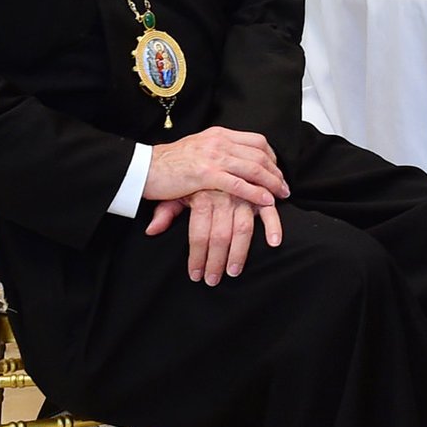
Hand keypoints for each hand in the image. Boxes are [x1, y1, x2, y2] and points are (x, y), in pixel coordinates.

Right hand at [143, 126, 289, 214]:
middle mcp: (219, 141)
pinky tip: (266, 200)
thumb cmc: (170, 163)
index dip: (272, 157)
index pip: (257, 141)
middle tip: (285, 187)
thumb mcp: (199, 148)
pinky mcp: (206, 174)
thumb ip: (219, 151)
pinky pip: (238, 183)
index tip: (277, 171)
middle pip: (260, 155)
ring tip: (281, 195)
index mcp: (219, 134)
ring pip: (253, 168)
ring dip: (272, 183)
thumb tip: (236, 160)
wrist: (145, 168)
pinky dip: (255, 192)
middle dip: (276, 172)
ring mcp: (213, 157)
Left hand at [148, 186, 282, 284]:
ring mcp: (242, 191)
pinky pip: (268, 208)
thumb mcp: (174, 192)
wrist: (209, 146)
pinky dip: (273, 224)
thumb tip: (152, 230)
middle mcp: (222, 194)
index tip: (196, 275)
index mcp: (201, 195)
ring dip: (239, 252)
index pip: (198, 232)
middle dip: (217, 260)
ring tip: (235, 271)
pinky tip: (274, 241)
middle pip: (220, 235)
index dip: (197, 256)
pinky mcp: (258, 188)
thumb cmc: (190, 174)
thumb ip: (166, 211)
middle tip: (214, 280)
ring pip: (242, 228)